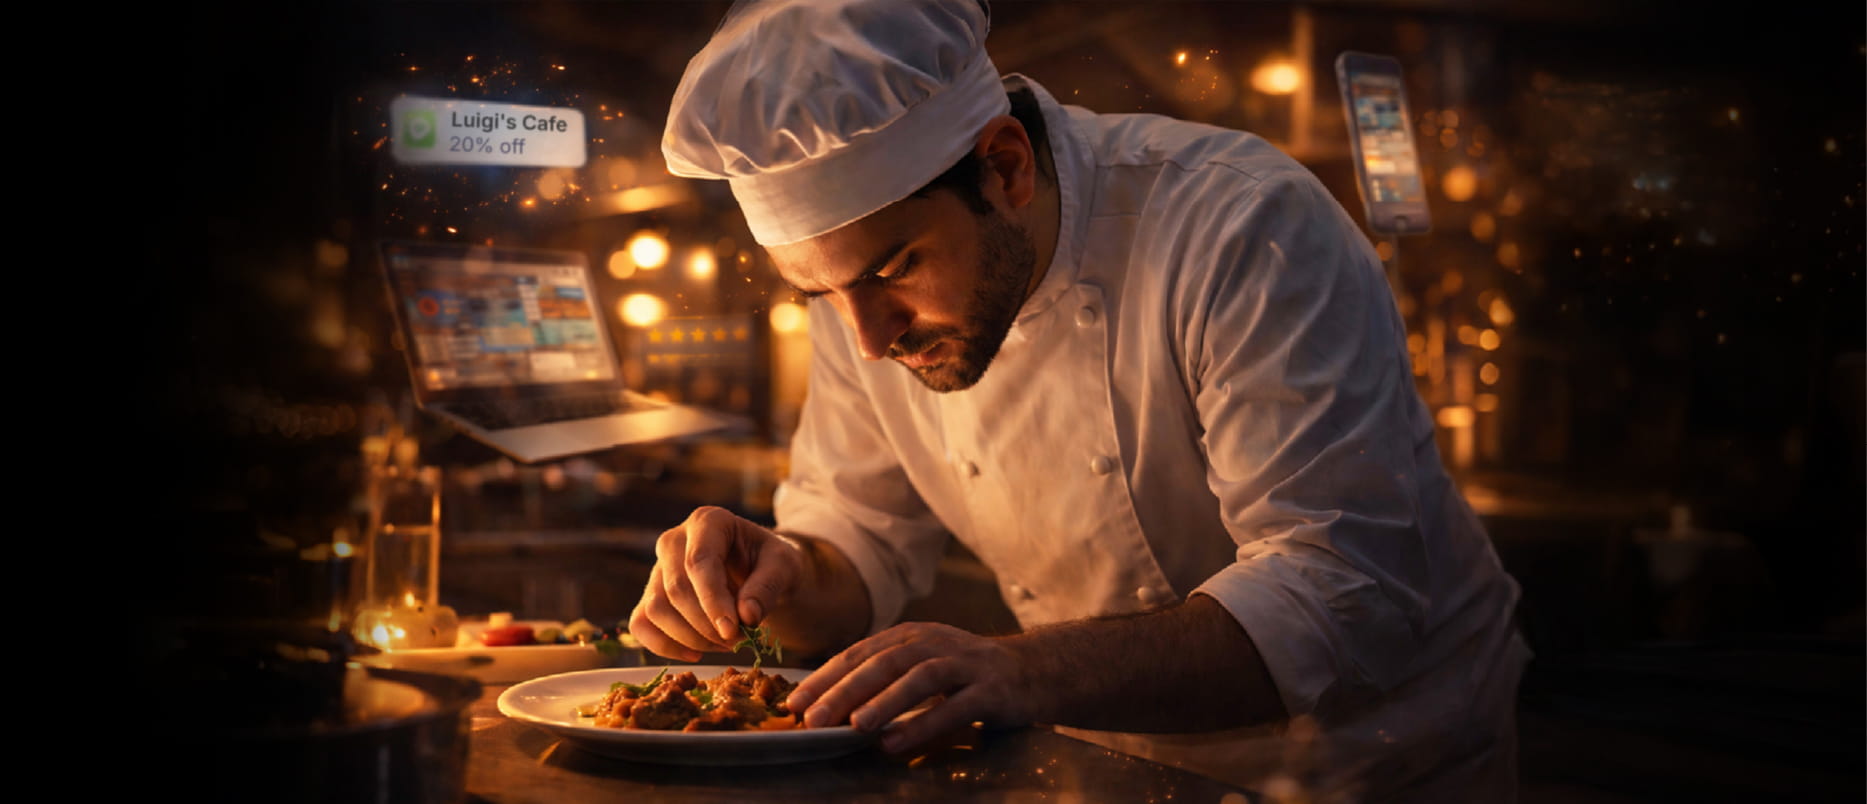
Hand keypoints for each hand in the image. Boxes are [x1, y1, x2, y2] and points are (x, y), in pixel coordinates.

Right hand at [628, 506, 804, 661]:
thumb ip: (768, 586)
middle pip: (676, 589)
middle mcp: (674, 540)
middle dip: (706, 625)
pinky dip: (664, 646)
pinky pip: (641, 625)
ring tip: (725, 644)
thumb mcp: (784, 567)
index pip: (699, 563)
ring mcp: (657, 568)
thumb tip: (747, 616)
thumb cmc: (770, 562)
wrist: (759, 570)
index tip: (733, 631)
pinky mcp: (650, 595)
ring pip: (655, 609)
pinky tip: (695, 653)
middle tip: (739, 640)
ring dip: (690, 638)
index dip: (713, 601)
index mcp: (708, 521)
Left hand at [784, 622, 1040, 753]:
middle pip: (883, 662)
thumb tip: (832, 709)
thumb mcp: (924, 665)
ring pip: (919, 678)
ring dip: (883, 702)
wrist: (1036, 671)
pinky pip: (954, 708)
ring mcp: (967, 664)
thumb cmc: (968, 675)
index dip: (826, 676)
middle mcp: (936, 643)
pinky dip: (923, 726)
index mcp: (913, 635)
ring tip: (853, 726)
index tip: (794, 702)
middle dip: (844, 690)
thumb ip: (886, 679)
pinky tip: (896, 744)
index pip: (860, 652)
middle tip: (812, 719)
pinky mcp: (992, 690)